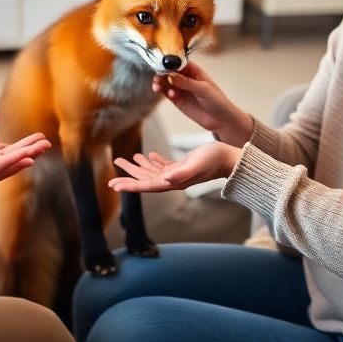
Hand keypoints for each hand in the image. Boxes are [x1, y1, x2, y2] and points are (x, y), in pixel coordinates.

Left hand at [108, 141, 239, 192]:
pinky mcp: (182, 166)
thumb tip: (166, 178)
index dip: (130, 185)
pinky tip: (146, 156)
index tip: (114, 186)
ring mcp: (177, 174)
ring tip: (122, 159)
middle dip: (128, 175)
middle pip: (145, 179)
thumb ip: (182, 172)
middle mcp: (173, 180)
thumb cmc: (214, 161)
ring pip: (151, 172)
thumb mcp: (197, 164)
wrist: (229, 159)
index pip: (147, 186)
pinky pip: (163, 166)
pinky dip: (152, 161)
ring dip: (137, 166)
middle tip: (113, 168)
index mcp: (174, 182)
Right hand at [152, 62, 250, 140]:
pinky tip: (169, 94)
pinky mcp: (176, 99)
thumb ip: (186, 82)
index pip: (179, 62)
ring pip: (165, 82)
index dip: (170, 62)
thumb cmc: (217, 100)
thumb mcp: (203, 89)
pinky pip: (166, 92)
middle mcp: (185, 77)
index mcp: (194, 70)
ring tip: (157, 87)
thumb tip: (170, 76)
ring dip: (160, 83)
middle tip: (157, 77)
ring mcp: (180, 88)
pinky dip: (164, 92)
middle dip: (162, 73)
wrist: (221, 120)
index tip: (161, 63)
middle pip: (169, 71)